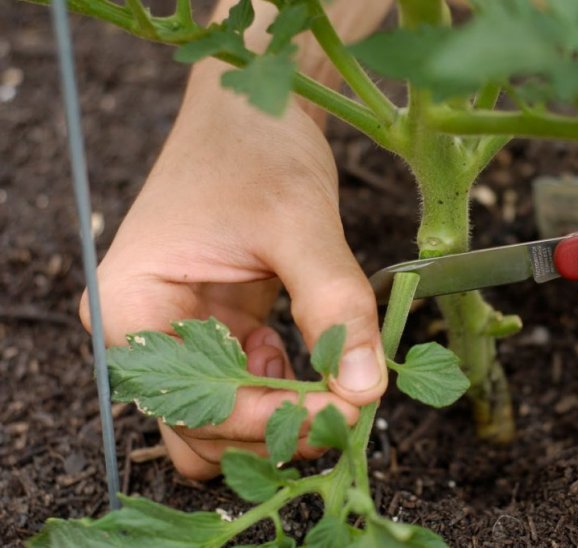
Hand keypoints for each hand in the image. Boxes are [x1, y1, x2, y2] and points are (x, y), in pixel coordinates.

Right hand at [79, 59, 386, 479]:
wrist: (252, 109)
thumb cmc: (257, 149)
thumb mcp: (299, 224)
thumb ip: (334, 306)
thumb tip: (366, 390)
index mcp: (131, 306)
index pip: (195, 403)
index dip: (272, 419)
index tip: (346, 411)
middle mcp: (142, 332)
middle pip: (202, 426)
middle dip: (277, 425)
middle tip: (352, 407)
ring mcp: (178, 333)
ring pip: (224, 417)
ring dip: (281, 414)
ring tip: (339, 387)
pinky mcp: (215, 328)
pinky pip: (246, 385)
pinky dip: (286, 387)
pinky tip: (317, 357)